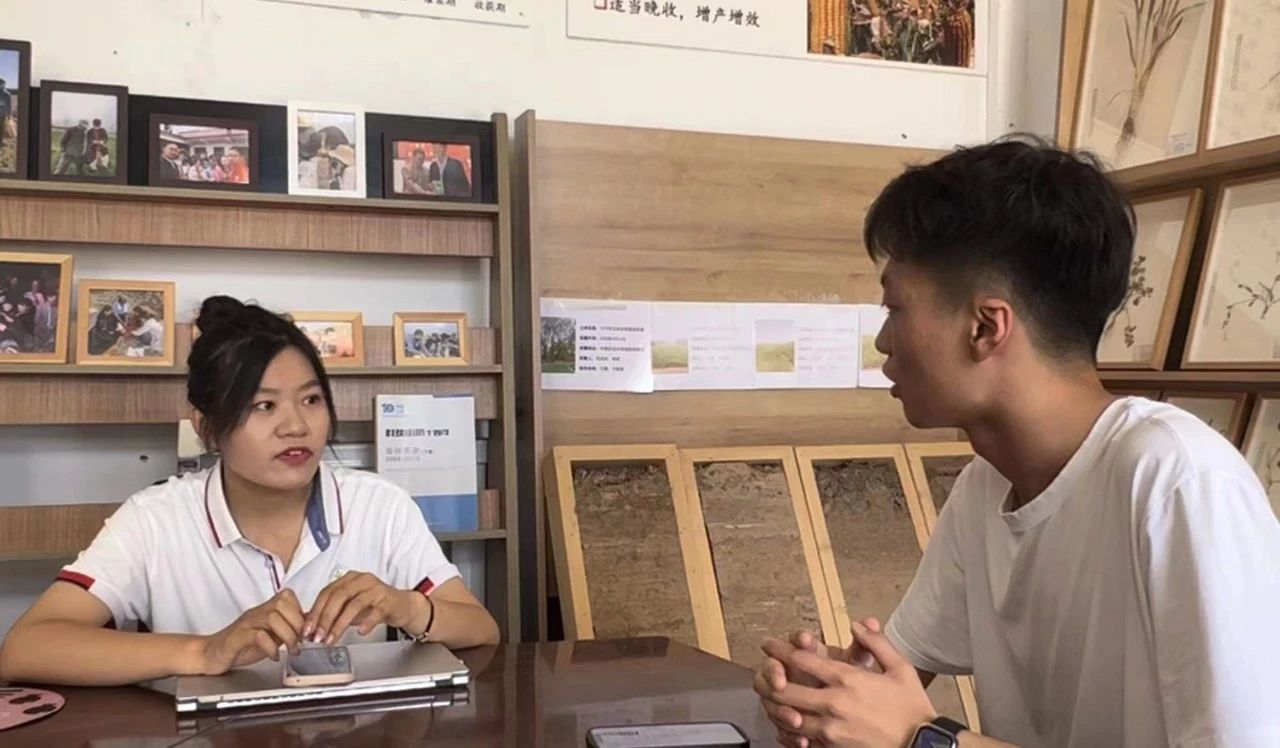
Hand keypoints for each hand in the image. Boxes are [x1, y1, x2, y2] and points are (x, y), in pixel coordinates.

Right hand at [200, 588, 305, 674]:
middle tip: (301, 642)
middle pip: (283, 603)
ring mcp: (246, 623)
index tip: (306, 631)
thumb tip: (310, 626)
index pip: (288, 596)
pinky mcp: (237, 637)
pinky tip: (274, 656)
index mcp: (265, 610)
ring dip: (288, 636)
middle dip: (297, 624)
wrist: (211, 654)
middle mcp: (257, 612)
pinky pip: (258, 635)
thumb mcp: (270, 636)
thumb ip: (287, 629)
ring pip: (273, 617)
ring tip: (291, 651)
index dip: (301, 612)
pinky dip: (270, 647)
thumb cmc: (241, 646)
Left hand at [304, 571, 420, 645]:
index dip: (315, 611)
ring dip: (340, 624)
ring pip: (355, 604)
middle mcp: (362, 580)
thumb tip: (308, 625)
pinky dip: (367, 622)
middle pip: (339, 596)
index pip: (327, 592)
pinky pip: (376, 611)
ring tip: (332, 639)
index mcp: (349, 579)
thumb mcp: (349, 607)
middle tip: (318, 636)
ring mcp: (376, 589)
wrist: (402, 606)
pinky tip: (360, 632)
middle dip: (325, 618)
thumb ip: (331, 613)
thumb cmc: (374, 606)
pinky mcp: (389, 600)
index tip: (307, 629)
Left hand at [754, 620, 935, 747]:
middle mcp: (834, 703)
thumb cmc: (912, 707)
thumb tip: (858, 624)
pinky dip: (789, 734)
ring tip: (768, 699)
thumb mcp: (900, 667)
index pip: (802, 659)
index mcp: (848, 679)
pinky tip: (786, 727)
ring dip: (775, 707)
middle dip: (768, 680)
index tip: (768, 645)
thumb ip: (876, 642)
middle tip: (761, 674)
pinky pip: (800, 742)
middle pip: (785, 690)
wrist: (922, 745)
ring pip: (788, 717)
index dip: (779, 649)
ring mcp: (831, 729)